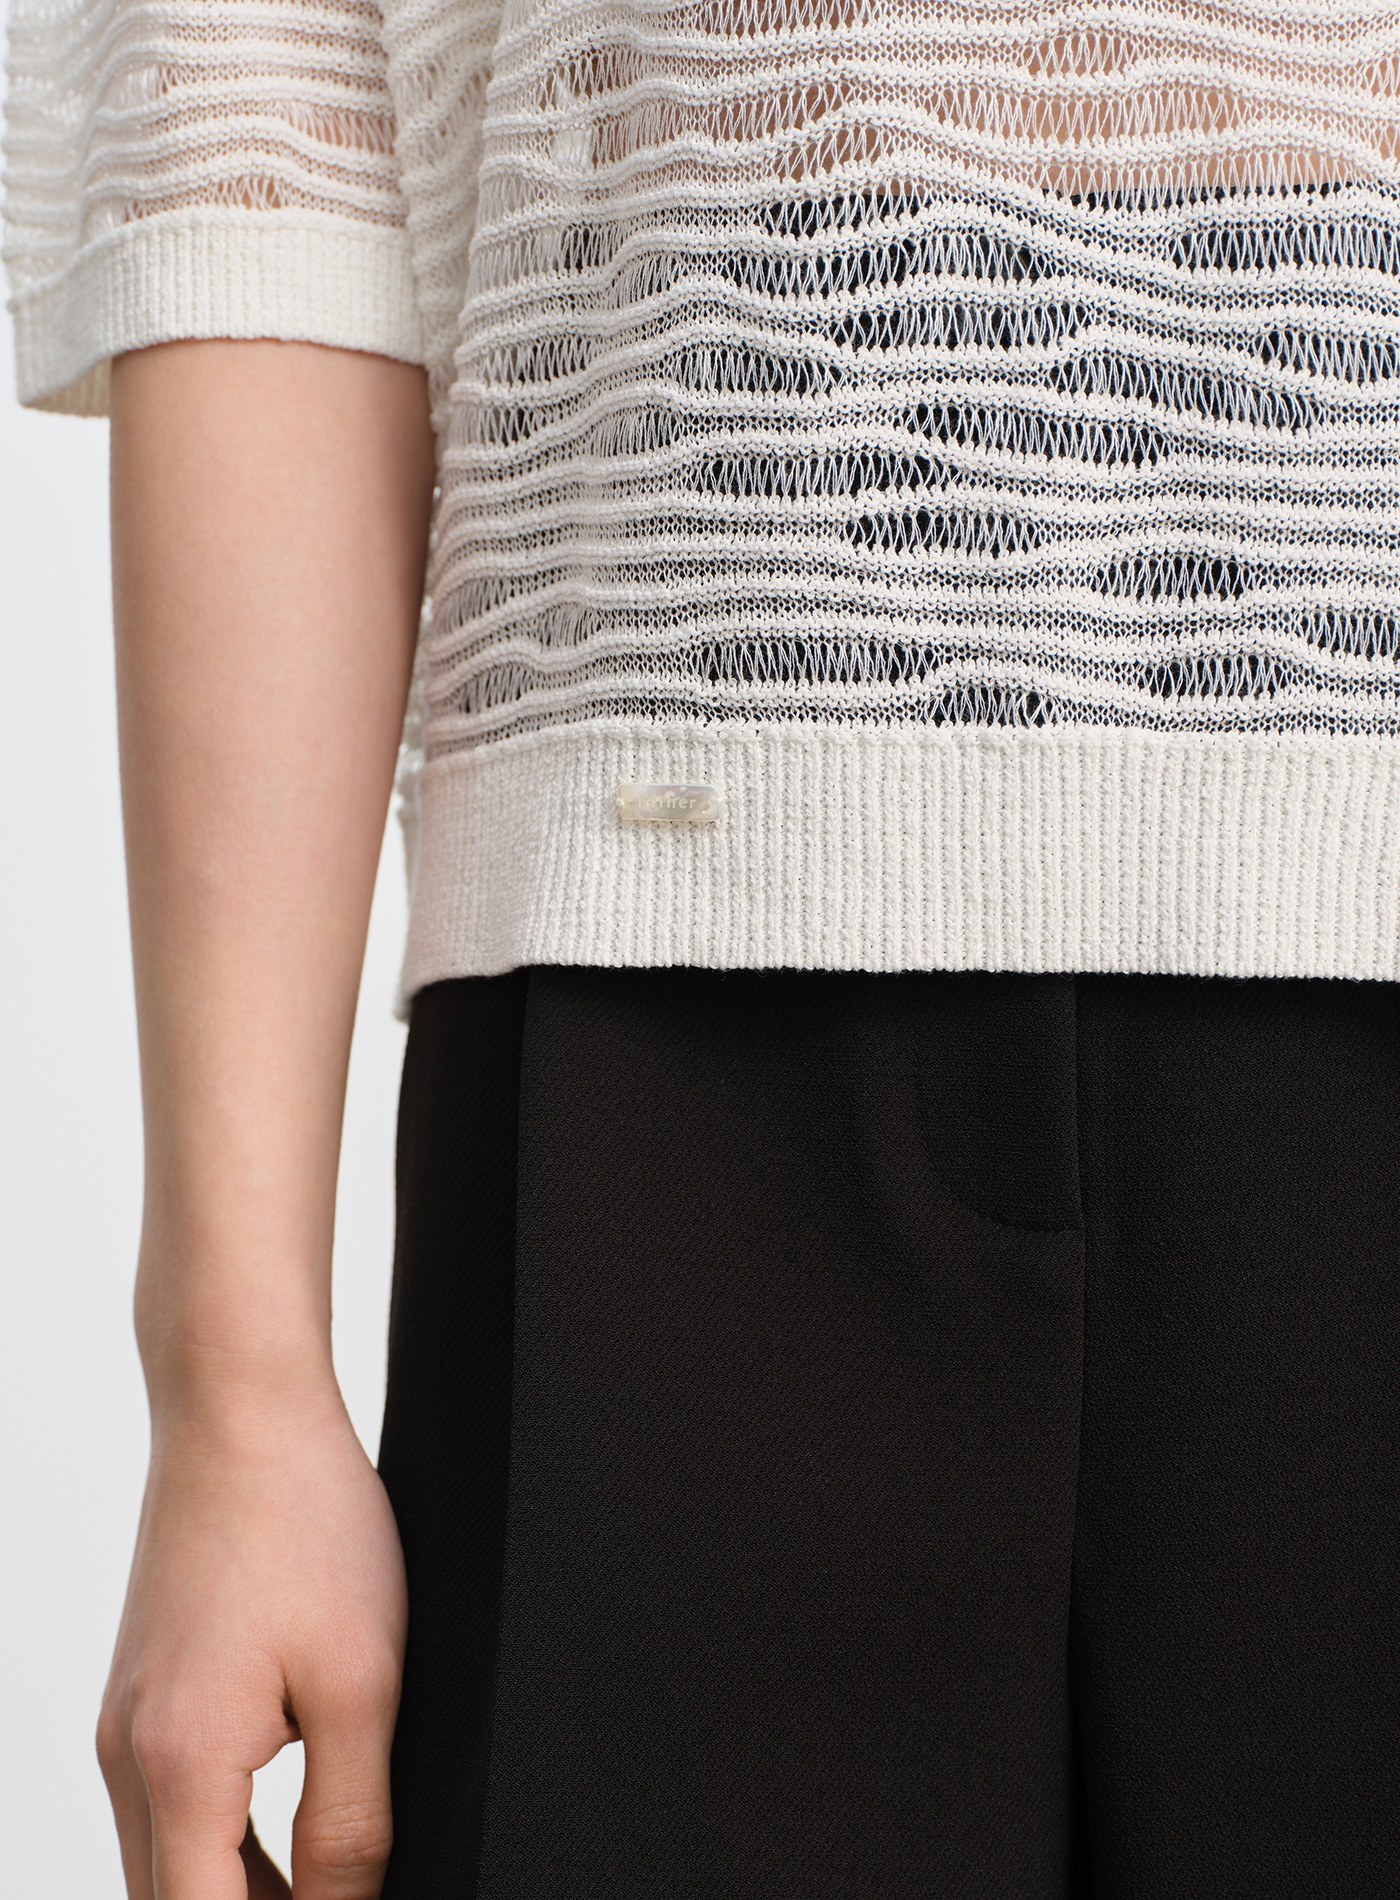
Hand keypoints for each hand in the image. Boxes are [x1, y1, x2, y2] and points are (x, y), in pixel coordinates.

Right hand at [96, 1381, 407, 1899]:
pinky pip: (171, 1808)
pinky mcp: (142, 1693)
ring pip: (169, 1866)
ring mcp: (126, 1724)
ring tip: (333, 1889)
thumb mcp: (361, 1684)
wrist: (240, 1408)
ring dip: (241, 1899)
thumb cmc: (304, 1522)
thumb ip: (350, 1824)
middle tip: (349, 1897)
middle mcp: (129, 1758)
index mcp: (178, 1770)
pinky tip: (293, 1838)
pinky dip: (223, 1844)